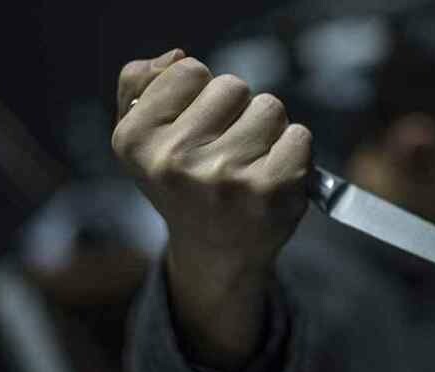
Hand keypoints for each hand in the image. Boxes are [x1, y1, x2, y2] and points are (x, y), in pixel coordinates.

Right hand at [113, 50, 311, 370]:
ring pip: (269, 108)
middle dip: (235, 112)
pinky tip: (274, 177)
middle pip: (232, 86)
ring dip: (266, 131)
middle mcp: (176, 161)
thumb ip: (141, 85)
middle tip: (225, 152)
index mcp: (135, 141)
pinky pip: (299, 135)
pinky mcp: (272, 189)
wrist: (218, 252)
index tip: (195, 128)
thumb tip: (176, 56)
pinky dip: (294, 151)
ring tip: (249, 165)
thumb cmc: (184, 185)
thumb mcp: (141, 138)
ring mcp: (226, 176)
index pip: (189, 70)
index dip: (199, 95)